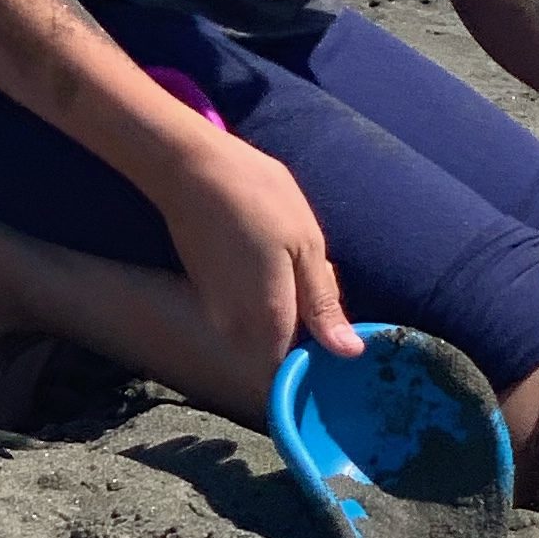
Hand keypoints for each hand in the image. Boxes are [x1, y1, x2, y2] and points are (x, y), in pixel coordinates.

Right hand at [156, 132, 359, 382]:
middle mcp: (235, 328)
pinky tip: (268, 247)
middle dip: (306, 320)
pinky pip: (245, 305)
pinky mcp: (205, 291)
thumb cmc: (258, 199)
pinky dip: (264, 287)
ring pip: (264, 323)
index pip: (294, 369)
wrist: (190, 168)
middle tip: (320, 270)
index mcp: (269, 321)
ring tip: (293, 252)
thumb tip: (348, 352)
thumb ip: (323, 306)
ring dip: (287, 300)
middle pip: (281, 345)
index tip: (334, 320)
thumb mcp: (307, 247)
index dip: (319, 352)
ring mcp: (215, 311)